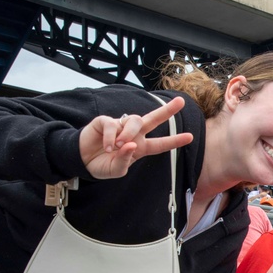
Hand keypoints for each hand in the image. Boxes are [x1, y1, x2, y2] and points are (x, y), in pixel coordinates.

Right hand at [78, 95, 193, 178]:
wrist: (82, 161)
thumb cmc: (102, 165)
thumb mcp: (116, 170)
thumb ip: (125, 160)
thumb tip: (131, 145)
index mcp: (140, 147)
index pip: (160, 144)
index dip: (174, 141)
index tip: (190, 137)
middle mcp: (133, 134)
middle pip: (153, 119)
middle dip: (167, 111)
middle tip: (181, 102)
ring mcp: (120, 126)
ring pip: (134, 120)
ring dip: (129, 133)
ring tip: (120, 145)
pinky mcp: (105, 121)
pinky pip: (112, 124)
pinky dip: (110, 137)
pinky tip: (107, 146)